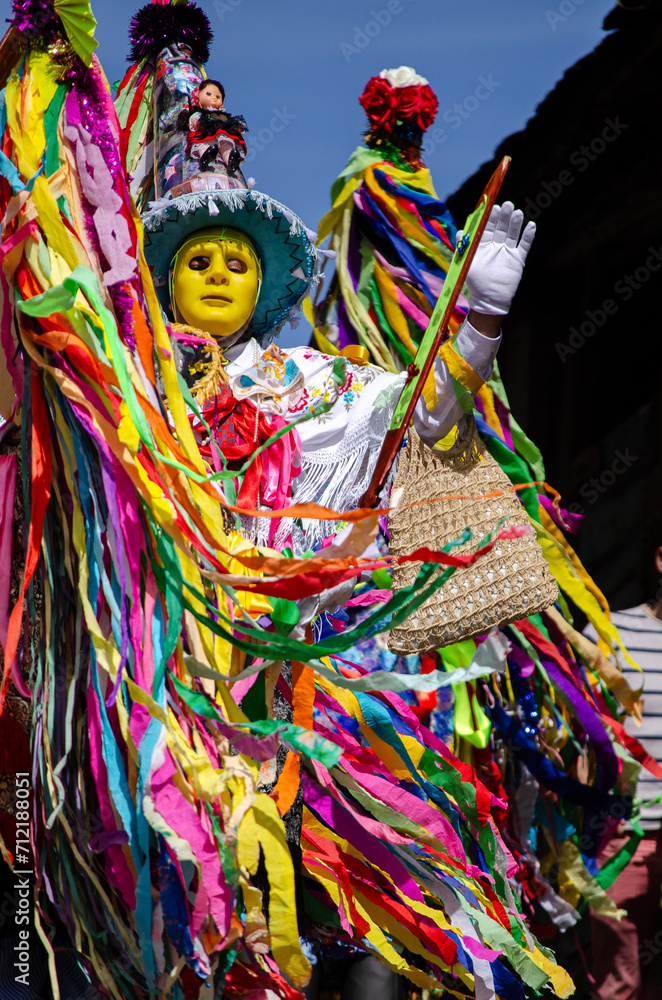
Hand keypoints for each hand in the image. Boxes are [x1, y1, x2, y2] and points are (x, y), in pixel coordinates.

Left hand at [458, 202, 535, 316]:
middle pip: (500, 228)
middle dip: (503, 217)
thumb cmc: (475, 283)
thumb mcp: (467, 265)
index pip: (487, 228)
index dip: (490, 218)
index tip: (492, 207)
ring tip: (517, 213)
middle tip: (507, 205)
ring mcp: (507, 252)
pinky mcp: (517, 260)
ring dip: (515, 224)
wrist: (488, 300)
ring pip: (512, 235)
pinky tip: (531, 225)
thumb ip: (464, 248)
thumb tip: (460, 233)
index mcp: (483, 246)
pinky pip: (524, 246)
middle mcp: (495, 247)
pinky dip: (527, 237)